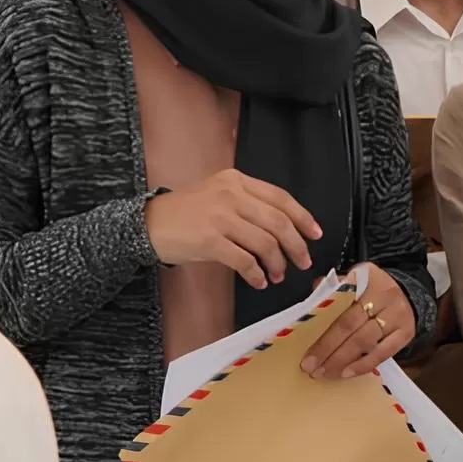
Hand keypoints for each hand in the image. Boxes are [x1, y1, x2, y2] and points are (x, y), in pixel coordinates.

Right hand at [145, 170, 321, 288]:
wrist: (147, 224)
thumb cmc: (184, 213)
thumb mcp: (217, 194)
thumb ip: (248, 203)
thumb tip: (283, 228)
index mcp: (236, 180)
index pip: (280, 197)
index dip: (303, 217)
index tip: (315, 234)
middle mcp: (231, 195)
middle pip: (278, 222)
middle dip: (296, 246)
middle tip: (302, 261)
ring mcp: (220, 217)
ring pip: (265, 242)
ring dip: (276, 263)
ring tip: (277, 275)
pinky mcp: (210, 240)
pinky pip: (244, 260)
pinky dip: (257, 274)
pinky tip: (258, 280)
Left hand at [300, 263, 415, 380]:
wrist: (410, 292)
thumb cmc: (372, 289)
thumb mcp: (354, 279)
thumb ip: (332, 289)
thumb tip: (310, 307)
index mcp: (367, 278)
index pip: (340, 306)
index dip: (323, 331)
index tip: (307, 352)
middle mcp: (384, 296)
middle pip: (351, 326)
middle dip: (328, 350)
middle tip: (310, 368)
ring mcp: (397, 316)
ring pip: (365, 342)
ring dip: (342, 361)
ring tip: (324, 373)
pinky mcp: (405, 333)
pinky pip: (382, 354)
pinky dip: (363, 365)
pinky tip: (346, 374)